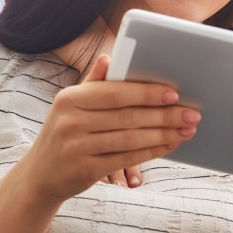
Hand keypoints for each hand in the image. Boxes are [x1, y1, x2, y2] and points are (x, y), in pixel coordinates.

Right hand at [17, 55, 199, 203]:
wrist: (39, 175)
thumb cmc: (65, 132)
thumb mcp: (72, 105)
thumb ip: (94, 82)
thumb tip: (109, 56)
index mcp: (70, 98)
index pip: (116, 93)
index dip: (148, 93)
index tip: (175, 93)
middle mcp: (71, 121)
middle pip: (128, 116)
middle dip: (165, 115)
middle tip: (192, 114)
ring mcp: (77, 147)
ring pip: (131, 139)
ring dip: (164, 134)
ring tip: (187, 130)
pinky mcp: (85, 170)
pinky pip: (127, 159)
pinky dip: (152, 151)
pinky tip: (170, 145)